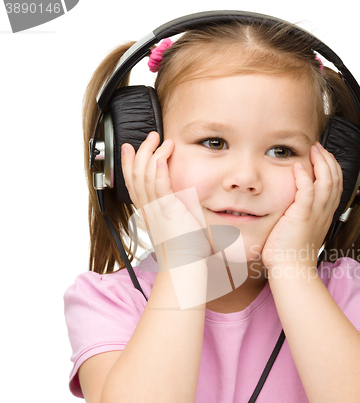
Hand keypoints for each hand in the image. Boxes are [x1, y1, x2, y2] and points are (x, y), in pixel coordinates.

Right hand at [121, 132, 211, 270]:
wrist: (185, 262)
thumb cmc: (183, 247)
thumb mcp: (175, 223)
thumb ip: (174, 208)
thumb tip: (183, 199)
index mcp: (147, 211)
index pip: (132, 181)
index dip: (128, 162)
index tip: (128, 147)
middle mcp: (147, 208)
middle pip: (136, 173)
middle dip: (142, 151)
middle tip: (151, 136)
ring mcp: (155, 209)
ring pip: (145, 175)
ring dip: (153, 154)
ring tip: (163, 141)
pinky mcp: (167, 210)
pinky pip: (159, 186)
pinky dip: (159, 170)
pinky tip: (162, 157)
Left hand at [261, 142, 341, 270]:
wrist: (291, 268)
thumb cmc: (291, 253)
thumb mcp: (302, 231)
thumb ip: (302, 216)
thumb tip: (294, 209)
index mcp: (325, 215)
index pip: (335, 185)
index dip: (331, 168)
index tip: (322, 157)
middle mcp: (325, 212)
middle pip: (335, 179)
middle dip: (328, 160)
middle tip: (318, 147)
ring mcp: (316, 213)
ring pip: (327, 180)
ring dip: (321, 162)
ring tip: (313, 150)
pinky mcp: (302, 215)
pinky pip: (308, 190)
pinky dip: (305, 176)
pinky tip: (298, 167)